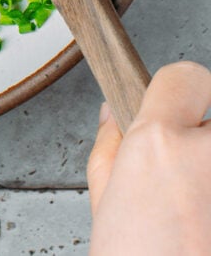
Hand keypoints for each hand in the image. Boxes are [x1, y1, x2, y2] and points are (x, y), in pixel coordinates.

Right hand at [88, 60, 210, 255]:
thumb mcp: (105, 207)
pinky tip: (206, 229)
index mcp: (160, 142)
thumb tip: (116, 115)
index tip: (176, 110)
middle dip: (203, 142)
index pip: (186, 75)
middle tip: (190, 183)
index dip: (176, 93)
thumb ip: (112, 148)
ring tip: (201, 216)